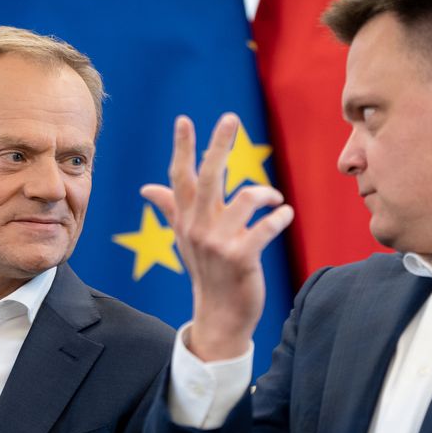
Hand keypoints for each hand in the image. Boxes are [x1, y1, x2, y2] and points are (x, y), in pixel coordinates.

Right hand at [141, 113, 293, 360]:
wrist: (220, 314)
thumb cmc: (206, 271)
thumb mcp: (185, 238)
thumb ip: (170, 208)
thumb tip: (146, 188)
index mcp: (187, 219)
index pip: (181, 177)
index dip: (183, 148)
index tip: (183, 119)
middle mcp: (198, 227)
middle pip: (208, 177)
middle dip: (218, 145)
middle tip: (230, 118)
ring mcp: (218, 244)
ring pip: (244, 199)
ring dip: (265, 193)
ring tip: (273, 198)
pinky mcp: (240, 259)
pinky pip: (264, 229)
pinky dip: (279, 217)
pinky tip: (284, 214)